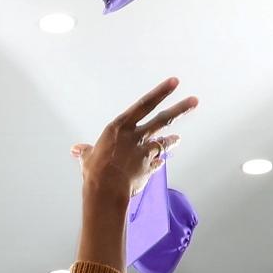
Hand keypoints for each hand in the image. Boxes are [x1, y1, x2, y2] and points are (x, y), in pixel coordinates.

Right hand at [70, 77, 196, 203]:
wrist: (107, 190)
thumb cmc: (95, 170)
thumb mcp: (87, 157)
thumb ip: (86, 151)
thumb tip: (77, 149)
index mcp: (120, 127)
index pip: (144, 104)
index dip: (161, 92)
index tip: (175, 82)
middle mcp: (136, 136)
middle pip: (163, 119)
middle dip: (180, 109)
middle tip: (195, 101)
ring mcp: (146, 152)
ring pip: (163, 142)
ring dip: (171, 141)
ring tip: (178, 139)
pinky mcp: (150, 168)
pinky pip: (157, 162)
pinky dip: (158, 162)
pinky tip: (161, 162)